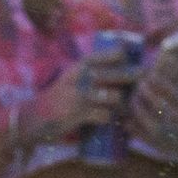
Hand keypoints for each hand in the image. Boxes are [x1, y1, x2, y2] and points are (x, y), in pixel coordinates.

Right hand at [16, 52, 135, 148]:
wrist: (32, 118)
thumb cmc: (58, 99)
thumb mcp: (72, 78)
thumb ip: (91, 74)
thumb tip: (122, 70)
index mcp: (81, 66)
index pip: (112, 54)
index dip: (128, 57)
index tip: (138, 63)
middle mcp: (81, 76)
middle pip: (118, 74)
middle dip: (135, 78)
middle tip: (146, 81)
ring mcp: (80, 95)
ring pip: (115, 96)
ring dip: (126, 104)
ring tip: (129, 109)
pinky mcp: (78, 114)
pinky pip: (105, 116)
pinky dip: (114, 120)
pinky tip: (118, 124)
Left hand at [130, 60, 177, 173]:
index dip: (166, 87)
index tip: (152, 76)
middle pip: (169, 113)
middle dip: (152, 98)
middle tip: (139, 84)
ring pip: (159, 130)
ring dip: (143, 115)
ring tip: (133, 101)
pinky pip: (156, 144)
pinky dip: (141, 134)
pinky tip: (129, 124)